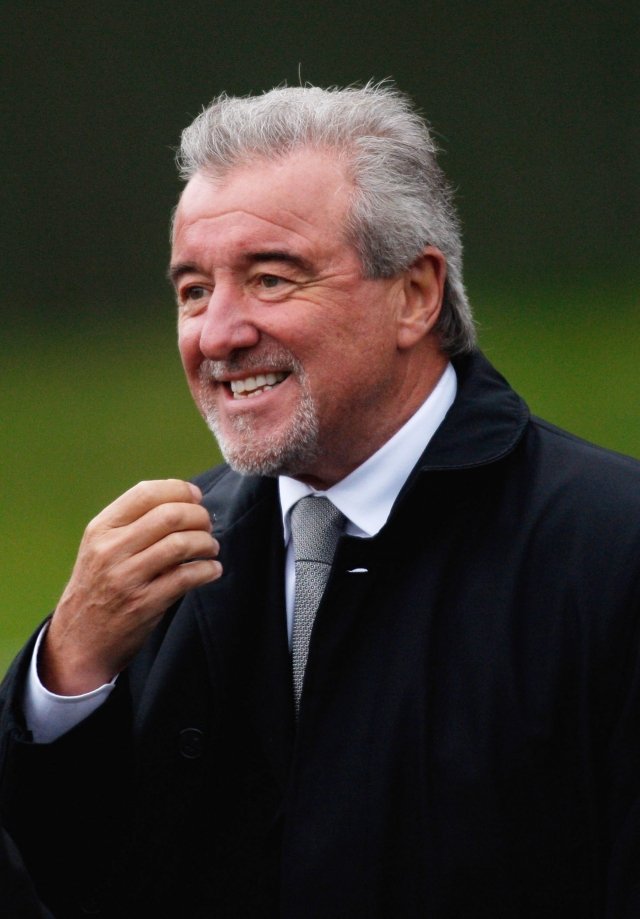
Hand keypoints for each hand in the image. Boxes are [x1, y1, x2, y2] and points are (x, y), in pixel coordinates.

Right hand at [40, 479, 220, 694]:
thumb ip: (132, 523)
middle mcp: (111, 550)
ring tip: (211, 548)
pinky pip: (187, 577)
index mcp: (101, 529)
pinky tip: (212, 570)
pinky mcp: (144, 604)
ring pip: (181, 544)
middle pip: (169, 515)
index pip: (146, 493)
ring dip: (207, 543)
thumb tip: (181, 500)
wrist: (78, 640)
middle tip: (207, 526)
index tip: (195, 498)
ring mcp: (126, 577)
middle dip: (199, 516)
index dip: (179, 490)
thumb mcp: (100, 548)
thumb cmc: (98, 587)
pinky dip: (208, 570)